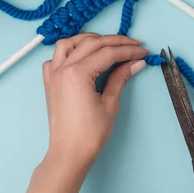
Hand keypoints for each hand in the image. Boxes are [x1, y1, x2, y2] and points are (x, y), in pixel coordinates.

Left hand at [40, 33, 147, 176]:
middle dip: (115, 42)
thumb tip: (137, 63)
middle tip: (134, 45)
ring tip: (108, 44)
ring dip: (89, 40)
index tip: (143, 51)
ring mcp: (53, 74)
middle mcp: (62, 68)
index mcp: (77, 73)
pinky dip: (69, 51)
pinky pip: (56, 58)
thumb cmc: (89, 134)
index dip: (128, 51)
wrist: (69, 153)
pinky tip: (82, 57)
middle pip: (91, 43)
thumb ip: (120, 78)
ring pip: (69, 43)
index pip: (108, 53)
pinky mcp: (50, 82)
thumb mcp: (110, 104)